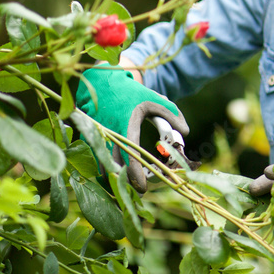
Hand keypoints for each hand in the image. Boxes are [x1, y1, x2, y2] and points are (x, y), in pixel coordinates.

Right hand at [75, 66, 190, 192]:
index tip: (143, 189)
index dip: (135, 176)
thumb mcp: (154, 99)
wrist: (101, 80)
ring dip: (113, 178)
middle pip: (113, 169)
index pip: (129, 158)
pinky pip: (94, 160)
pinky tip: (115, 173)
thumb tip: (186, 133)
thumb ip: (171, 114)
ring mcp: (95, 137)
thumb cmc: (130, 91)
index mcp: (125, 126)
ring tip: (127, 185)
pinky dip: (104, 169)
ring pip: (101, 166)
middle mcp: (107, 134)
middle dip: (124, 184)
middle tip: (137, 192)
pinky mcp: (87, 138)